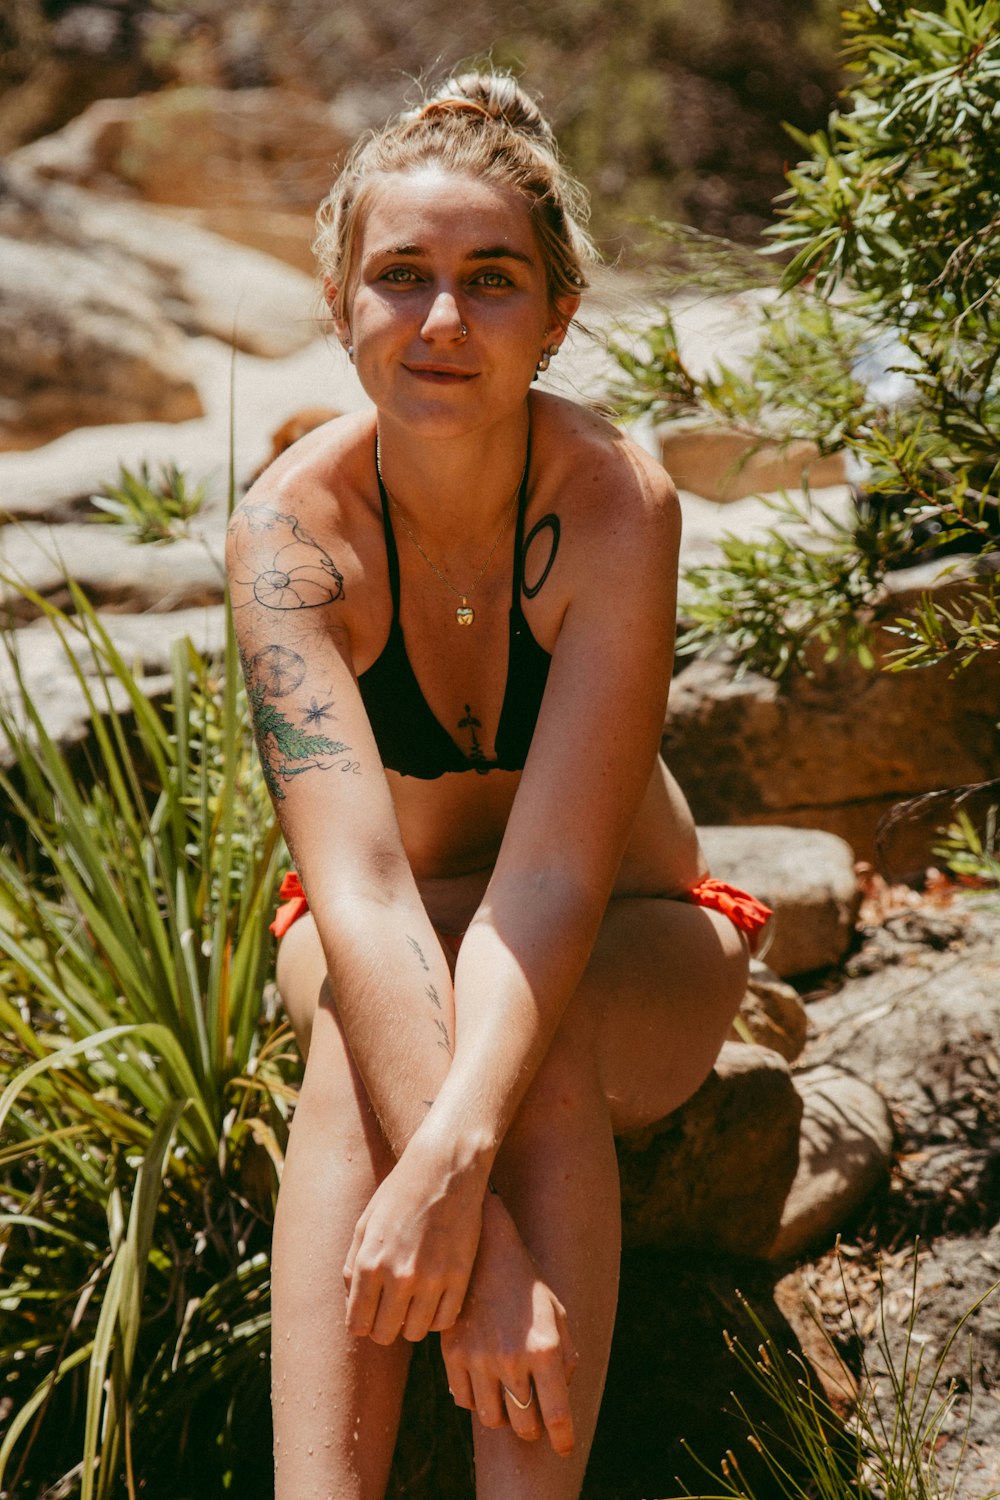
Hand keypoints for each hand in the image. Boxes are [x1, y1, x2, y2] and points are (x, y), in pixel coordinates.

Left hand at [344, 1138, 484, 1345]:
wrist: (445, 1169)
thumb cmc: (401, 1192)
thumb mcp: (366, 1222)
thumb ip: (354, 1265)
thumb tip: (352, 1301)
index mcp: (370, 1263)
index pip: (358, 1324)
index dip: (361, 1324)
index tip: (369, 1315)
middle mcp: (399, 1277)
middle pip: (385, 1334)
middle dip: (384, 1326)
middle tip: (392, 1309)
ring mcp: (432, 1279)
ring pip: (415, 1333)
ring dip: (411, 1322)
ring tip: (415, 1302)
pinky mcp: (460, 1277)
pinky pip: (445, 1322)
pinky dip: (438, 1317)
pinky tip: (435, 1298)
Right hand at [440, 1193, 577, 1456]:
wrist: (485, 1250)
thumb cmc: (527, 1284)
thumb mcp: (558, 1313)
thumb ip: (566, 1356)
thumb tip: (559, 1395)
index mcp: (546, 1348)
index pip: (557, 1415)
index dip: (562, 1439)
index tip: (564, 1448)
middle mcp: (513, 1358)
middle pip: (523, 1425)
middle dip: (532, 1427)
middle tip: (533, 1417)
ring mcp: (479, 1358)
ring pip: (491, 1418)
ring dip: (503, 1413)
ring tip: (507, 1394)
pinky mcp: (453, 1353)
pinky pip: (464, 1400)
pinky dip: (475, 1398)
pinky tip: (483, 1379)